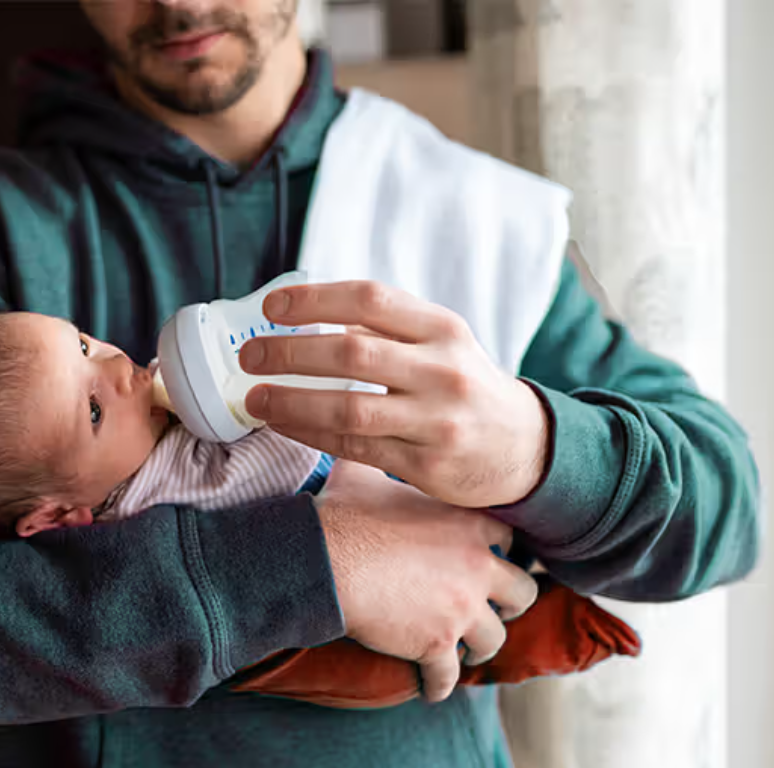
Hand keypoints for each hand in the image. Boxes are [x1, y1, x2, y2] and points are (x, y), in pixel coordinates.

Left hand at [240, 281, 549, 507]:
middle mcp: (443, 369)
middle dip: (290, 352)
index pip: (371, 298)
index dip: (315, 299)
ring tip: (255, 397)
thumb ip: (385, 328)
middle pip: (353, 352)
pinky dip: (311, 434)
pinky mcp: (428, 463)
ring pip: (350, 407)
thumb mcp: (440, 343)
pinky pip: (355, 446)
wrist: (524, 447)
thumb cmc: (464, 386)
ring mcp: (437, 419)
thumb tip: (309, 315)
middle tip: (249, 355)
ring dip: (292, 401)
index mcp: (442, 327)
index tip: (271, 305)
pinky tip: (283, 424)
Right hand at [318, 461, 535, 701]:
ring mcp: (461, 609)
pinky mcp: (436, 644)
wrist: (325, 559)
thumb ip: (376, 462)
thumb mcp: (363, 475)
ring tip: (466, 652)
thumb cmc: (343, 513)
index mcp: (468, 525)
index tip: (492, 558)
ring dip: (480, 647)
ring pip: (494, 640)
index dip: (501, 551)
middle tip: (496, 608)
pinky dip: (440, 685)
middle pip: (522, 592)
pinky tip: (431, 689)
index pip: (509, 540)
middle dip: (510, 603)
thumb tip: (356, 438)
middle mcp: (477, 567)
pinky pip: (449, 676)